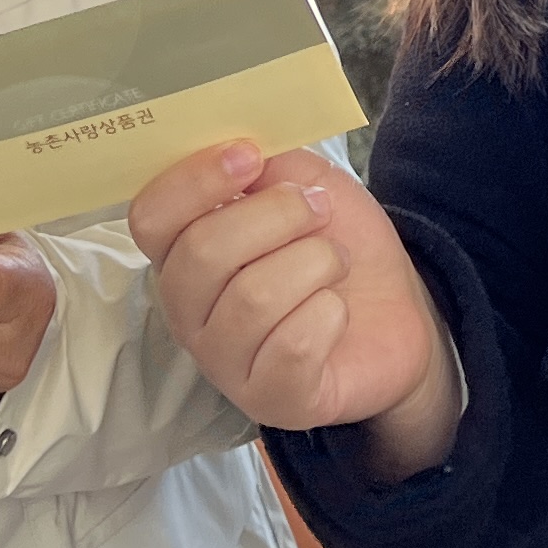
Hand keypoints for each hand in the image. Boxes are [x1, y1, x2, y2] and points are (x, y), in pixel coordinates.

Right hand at [129, 145, 458, 475]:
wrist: (397, 307)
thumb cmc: (335, 241)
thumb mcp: (303, 180)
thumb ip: (265, 162)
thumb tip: (238, 145)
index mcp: (183, 251)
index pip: (151, 217)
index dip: (194, 181)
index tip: (249, 156)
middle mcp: (189, 311)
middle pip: (202, 254)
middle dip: (276, 216)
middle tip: (317, 210)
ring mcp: (225, 362)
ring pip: (252, 299)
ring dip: (313, 263)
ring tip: (334, 263)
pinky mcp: (271, 401)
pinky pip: (292, 348)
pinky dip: (328, 314)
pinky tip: (336, 311)